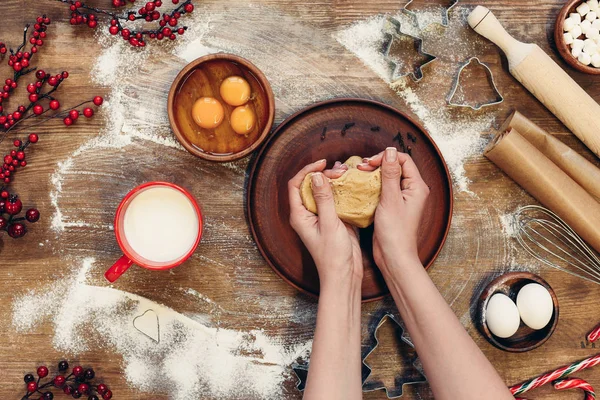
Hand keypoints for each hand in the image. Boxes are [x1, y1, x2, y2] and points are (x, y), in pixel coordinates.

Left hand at [288, 159, 362, 286]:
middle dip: (325, 174)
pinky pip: (336, 199)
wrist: (344, 275)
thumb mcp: (329, 224)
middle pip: (311, 185)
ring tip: (347, 173)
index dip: (307, 171)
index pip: (296, 185)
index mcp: (299, 215)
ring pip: (325, 191)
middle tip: (341, 171)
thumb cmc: (332, 255)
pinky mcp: (335, 219)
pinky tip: (353, 184)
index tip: (322, 164)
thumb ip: (323, 199)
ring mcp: (321, 216)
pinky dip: (344, 190)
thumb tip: (316, 176)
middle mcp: (308, 213)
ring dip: (335, 181)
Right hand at [358, 148, 429, 273]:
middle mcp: (411, 190)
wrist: (393, 257)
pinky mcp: (391, 206)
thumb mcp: (391, 199)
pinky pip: (382, 189)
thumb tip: (390, 151)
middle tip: (360, 168)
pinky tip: (360, 187)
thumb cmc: (395, 232)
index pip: (403, 160)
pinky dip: (371, 186)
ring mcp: (401, 199)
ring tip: (358, 175)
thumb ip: (390, 174)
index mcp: (417, 187)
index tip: (369, 163)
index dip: (385, 157)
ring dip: (372, 175)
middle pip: (395, 167)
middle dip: (377, 164)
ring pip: (387, 178)